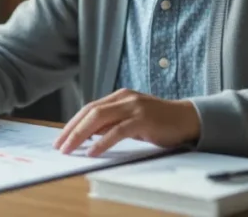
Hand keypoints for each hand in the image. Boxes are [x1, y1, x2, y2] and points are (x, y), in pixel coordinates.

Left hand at [53, 88, 200, 156]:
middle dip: (72, 130)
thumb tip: (88, 135)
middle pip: (90, 112)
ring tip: (70, 149)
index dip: (73, 123)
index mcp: (119, 96)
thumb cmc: (159, 122)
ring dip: (81, 135)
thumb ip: (112, 123)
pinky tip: (93, 151)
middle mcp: (124, 98)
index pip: (89, 108)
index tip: (60, 138)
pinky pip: (118, 131)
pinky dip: (103, 142)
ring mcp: (134, 107)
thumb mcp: (131, 120)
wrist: (187, 119)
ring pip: (100, 119)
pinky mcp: (143, 119)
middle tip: (59, 145)